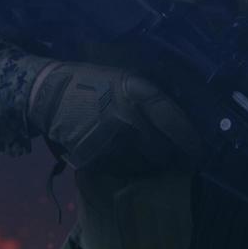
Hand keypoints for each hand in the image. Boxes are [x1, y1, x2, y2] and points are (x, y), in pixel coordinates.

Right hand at [27, 62, 200, 172]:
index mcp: (135, 91)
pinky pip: (123, 170)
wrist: (47, 95)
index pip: (171, 118)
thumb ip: (151, 96)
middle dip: (173, 157)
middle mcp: (125, 115)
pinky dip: (130, 169)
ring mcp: (108, 139)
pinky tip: (128, 160)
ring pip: (144, 164)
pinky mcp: (94, 157)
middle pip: (162, 148)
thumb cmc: (92, 84)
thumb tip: (186, 114)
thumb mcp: (124, 78)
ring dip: (152, 166)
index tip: (199, 151)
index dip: (189, 138)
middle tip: (180, 162)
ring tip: (153, 161)